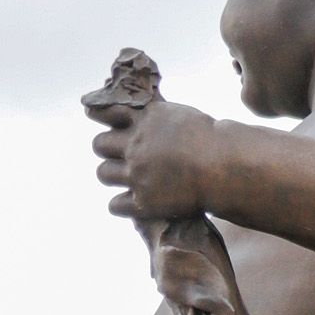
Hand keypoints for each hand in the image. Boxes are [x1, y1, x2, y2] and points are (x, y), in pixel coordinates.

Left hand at [92, 97, 219, 225]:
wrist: (223, 167)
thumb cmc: (209, 139)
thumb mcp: (179, 115)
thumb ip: (156, 114)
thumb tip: (142, 109)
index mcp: (145, 120)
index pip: (108, 111)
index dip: (98, 113)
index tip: (91, 113)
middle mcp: (135, 146)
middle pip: (99, 144)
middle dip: (106, 148)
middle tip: (117, 153)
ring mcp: (136, 174)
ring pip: (103, 173)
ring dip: (111, 173)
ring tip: (125, 176)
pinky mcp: (142, 202)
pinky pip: (114, 205)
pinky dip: (120, 203)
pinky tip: (130, 200)